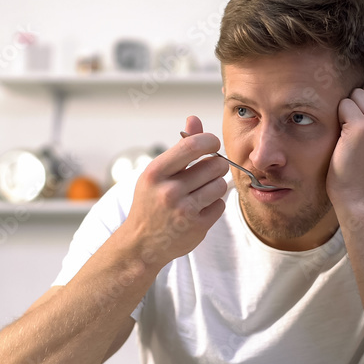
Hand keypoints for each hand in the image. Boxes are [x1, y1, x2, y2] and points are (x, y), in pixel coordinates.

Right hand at [124, 116, 228, 267]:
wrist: (142, 244)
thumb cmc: (151, 202)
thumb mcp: (157, 173)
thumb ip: (180, 147)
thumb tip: (194, 119)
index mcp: (156, 172)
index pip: (192, 146)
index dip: (210, 141)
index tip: (212, 144)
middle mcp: (169, 191)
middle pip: (214, 165)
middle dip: (216, 166)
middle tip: (207, 172)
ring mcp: (184, 210)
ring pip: (220, 185)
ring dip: (216, 186)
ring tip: (202, 191)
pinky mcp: (197, 227)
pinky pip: (220, 205)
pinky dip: (214, 205)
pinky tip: (200, 208)